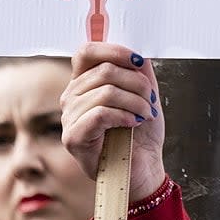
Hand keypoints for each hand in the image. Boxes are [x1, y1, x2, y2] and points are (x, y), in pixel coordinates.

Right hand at [62, 41, 165, 203]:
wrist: (144, 168)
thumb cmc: (141, 134)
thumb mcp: (145, 95)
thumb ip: (139, 71)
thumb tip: (137, 54)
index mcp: (85, 82)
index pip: (87, 52)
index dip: (114, 50)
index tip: (139, 62)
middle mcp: (72, 97)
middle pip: (104, 71)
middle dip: (137, 84)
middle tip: (150, 100)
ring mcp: (69, 118)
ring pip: (105, 92)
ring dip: (135, 102)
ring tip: (145, 114)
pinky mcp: (74, 138)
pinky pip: (99, 114)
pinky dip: (123, 115)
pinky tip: (133, 123)